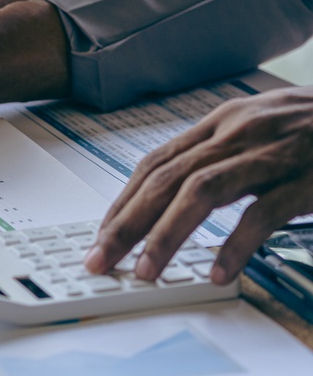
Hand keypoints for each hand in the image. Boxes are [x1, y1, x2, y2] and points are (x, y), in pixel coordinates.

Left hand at [85, 87, 312, 285]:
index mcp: (221, 122)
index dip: (123, 201)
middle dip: (126, 223)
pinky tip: (219, 271)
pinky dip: (236, 243)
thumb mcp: (258, 130)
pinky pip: (263, 212)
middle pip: (166, 178)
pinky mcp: (306, 177)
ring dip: (167, 234)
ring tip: (147, 270)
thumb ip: (218, 156)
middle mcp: (237, 132)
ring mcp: (271, 152)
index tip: (102, 234)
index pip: (156, 163)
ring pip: (202, 192)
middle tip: (101, 258)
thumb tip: (171, 194)